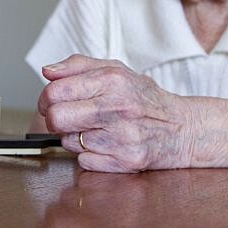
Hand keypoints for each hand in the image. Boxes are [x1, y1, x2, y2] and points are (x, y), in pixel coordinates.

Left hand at [37, 54, 192, 171]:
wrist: (182, 128)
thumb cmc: (143, 97)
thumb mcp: (115, 70)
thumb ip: (77, 66)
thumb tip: (48, 71)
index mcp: (112, 80)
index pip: (56, 92)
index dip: (45, 99)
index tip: (49, 102)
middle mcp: (117, 108)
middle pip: (56, 119)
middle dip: (54, 119)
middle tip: (65, 118)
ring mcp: (122, 137)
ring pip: (68, 142)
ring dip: (75, 137)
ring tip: (96, 129)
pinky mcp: (126, 161)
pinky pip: (84, 161)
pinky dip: (89, 154)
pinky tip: (106, 144)